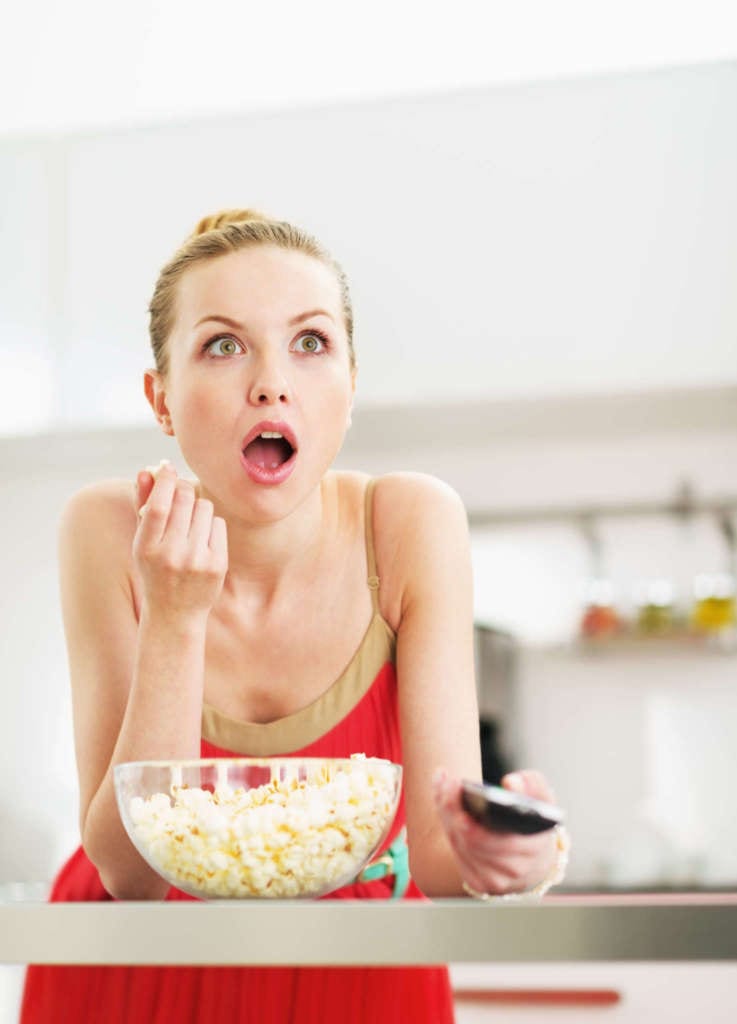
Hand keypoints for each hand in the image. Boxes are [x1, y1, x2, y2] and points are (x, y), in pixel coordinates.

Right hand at [133, 463, 227, 621]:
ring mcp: (197, 560)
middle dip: (183, 489)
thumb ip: (143, 506)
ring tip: (190, 525)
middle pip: (184, 499)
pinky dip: (210, 526)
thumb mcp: (142, 543)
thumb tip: (147, 470)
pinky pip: (218, 523)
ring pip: (204, 507)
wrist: (175, 613)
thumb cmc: (155, 570)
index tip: (167, 468)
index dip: (164, 480)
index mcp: (147, 548)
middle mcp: (171, 554)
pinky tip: (202, 541)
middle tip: (180, 492)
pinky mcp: (217, 564)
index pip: (158, 505)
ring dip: (198, 508)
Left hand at [433, 768, 559, 895]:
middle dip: (456, 810)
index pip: (500, 836)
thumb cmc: (534, 821)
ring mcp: (497, 880)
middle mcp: (517, 868)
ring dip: (450, 818)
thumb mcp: (543, 798)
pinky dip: (450, 832)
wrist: (535, 858)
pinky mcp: (481, 884)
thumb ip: (531, 783)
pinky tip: (449, 813)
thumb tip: (511, 784)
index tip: (459, 788)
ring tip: (446, 791)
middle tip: (449, 784)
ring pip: (462, 846)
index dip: (476, 818)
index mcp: (536, 845)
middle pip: (473, 840)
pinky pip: (457, 857)